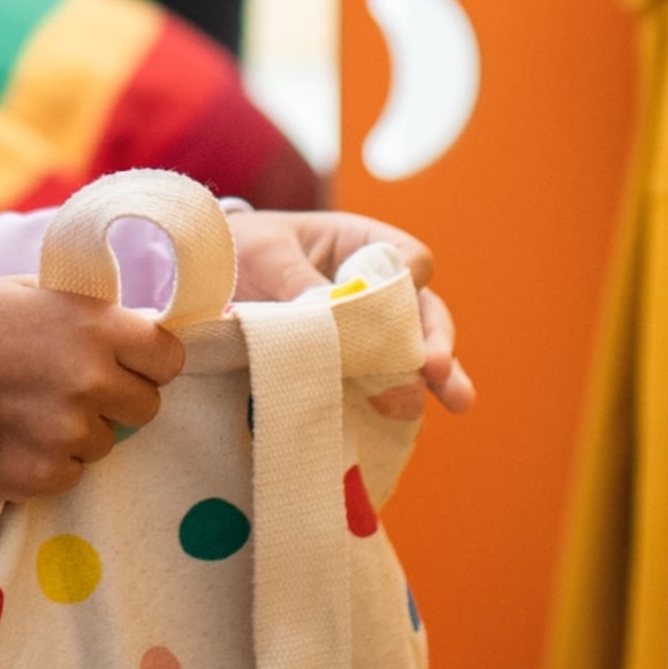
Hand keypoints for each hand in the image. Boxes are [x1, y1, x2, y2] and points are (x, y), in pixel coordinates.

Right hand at [0, 275, 185, 499]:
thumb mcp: (37, 291)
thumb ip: (92, 312)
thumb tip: (136, 325)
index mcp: (99, 328)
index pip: (169, 357)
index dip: (151, 360)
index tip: (131, 360)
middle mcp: (93, 381)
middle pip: (146, 405)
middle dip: (119, 398)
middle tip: (79, 387)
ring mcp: (69, 432)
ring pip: (105, 442)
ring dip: (80, 430)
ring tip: (34, 410)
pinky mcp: (43, 474)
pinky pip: (71, 473)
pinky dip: (51, 460)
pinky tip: (17, 436)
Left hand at [228, 211, 473, 413]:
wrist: (210, 279)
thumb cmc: (243, 250)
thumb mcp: (266, 255)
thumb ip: (298, 283)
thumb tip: (327, 316)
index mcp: (361, 244)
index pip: (407, 257)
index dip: (410, 278)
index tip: (402, 296)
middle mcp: (377, 288)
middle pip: (423, 310)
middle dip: (436, 340)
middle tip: (438, 369)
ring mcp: (368, 331)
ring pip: (412, 352)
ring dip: (435, 377)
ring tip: (458, 400)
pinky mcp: (349, 367)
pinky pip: (378, 383)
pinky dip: (393, 402)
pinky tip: (406, 423)